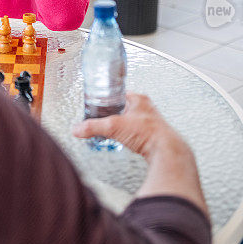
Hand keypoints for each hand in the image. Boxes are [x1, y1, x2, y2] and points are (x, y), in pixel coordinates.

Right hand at [73, 93, 206, 212]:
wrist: (164, 150)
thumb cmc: (148, 133)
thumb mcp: (113, 127)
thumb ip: (93, 127)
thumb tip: (78, 129)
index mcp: (138, 99)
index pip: (119, 93)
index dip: (108, 97)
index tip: (101, 101)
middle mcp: (146, 108)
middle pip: (125, 106)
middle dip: (115, 112)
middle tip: (106, 117)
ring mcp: (150, 121)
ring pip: (132, 120)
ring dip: (123, 125)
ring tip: (115, 129)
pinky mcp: (152, 135)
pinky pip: (137, 132)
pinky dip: (130, 136)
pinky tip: (126, 140)